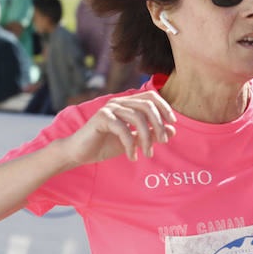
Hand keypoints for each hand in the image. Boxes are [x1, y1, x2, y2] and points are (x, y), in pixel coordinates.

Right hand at [57, 91, 176, 164]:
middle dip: (159, 124)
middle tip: (164, 142)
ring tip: (147, 154)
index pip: (151, 96)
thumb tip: (172, 130)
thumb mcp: (133, 140)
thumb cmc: (105, 144)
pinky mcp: (101, 118)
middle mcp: (119, 102)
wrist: (80, 152)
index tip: (172, 123)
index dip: (164, 107)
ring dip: (146, 138)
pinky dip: (131, 144)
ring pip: (138, 118)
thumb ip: (151, 134)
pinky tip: (132, 156)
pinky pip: (123, 129)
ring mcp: (109, 108)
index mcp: (127, 104)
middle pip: (148, 106)